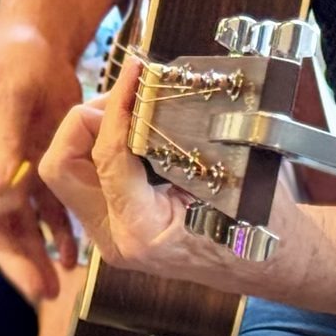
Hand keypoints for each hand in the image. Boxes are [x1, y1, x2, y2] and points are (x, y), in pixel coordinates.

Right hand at [0, 28, 81, 298]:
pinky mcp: (44, 170)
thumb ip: (6, 141)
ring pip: (22, 227)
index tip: (19, 209)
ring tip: (57, 288)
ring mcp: (17, 173)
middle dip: (16, 261)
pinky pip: (49, 212)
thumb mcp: (11, 94)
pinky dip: (59, 234)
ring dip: (37, 257)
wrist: (39, 44)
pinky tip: (73, 256)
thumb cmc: (17, 61)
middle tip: (39, 292)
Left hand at [39, 57, 316, 291]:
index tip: (138, 71)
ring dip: (90, 130)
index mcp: (143, 232)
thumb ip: (182, 136)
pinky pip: (86, 177)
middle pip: (60, 166)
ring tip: (131, 108)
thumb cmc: (262, 222)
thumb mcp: (231, 173)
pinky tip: (134, 128)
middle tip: (127, 97)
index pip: (107, 156)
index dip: (119, 106)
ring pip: (66, 170)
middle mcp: (114, 239)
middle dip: (85, 120)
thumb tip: (150, 85)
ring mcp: (109, 235)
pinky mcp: (113, 224)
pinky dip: (101, 144)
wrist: (275, 264)